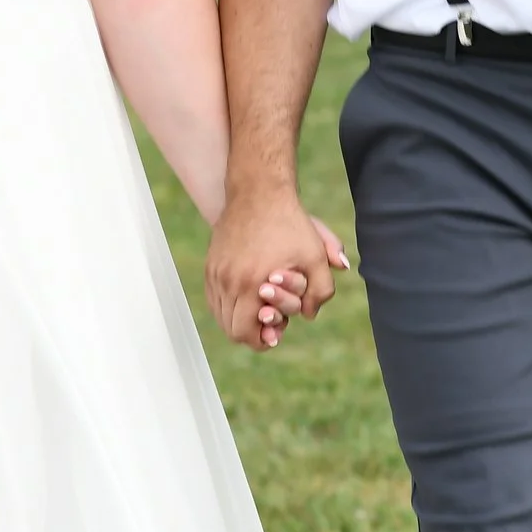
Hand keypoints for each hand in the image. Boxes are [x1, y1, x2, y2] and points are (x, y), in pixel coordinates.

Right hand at [209, 190, 350, 346]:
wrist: (259, 192)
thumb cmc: (290, 223)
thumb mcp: (316, 255)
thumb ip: (321, 291)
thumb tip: (308, 315)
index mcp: (250, 284)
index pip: (244, 333)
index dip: (261, 340)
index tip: (275, 333)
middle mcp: (226, 281)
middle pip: (229, 329)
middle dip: (251, 331)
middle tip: (270, 322)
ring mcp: (215, 272)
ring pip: (219, 314)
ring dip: (238, 317)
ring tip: (259, 307)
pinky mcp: (210, 263)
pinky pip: (214, 297)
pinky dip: (228, 303)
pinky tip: (247, 294)